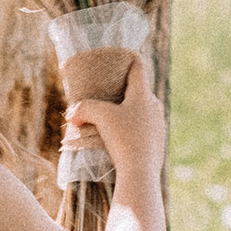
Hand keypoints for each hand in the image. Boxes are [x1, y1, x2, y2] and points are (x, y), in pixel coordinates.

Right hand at [62, 57, 165, 185]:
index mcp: (143, 94)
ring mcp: (159, 125)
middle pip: (138, 89)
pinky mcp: (158, 142)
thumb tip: (71, 114)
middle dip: (122, 89)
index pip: (138, 66)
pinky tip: (120, 137)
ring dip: (127, 111)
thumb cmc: (122, 139)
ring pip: (141, 110)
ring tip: (110, 118)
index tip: (117, 57)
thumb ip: (83, 108)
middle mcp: (155, 106)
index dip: (128, 58)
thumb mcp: (99, 117)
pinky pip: (144, 127)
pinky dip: (132, 127)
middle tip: (104, 93)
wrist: (140, 173)